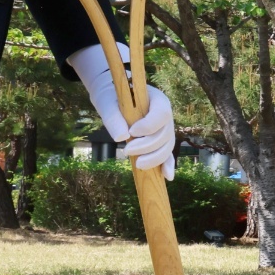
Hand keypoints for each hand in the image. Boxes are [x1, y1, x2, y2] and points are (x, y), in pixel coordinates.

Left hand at [68, 44, 176, 179]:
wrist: (114, 100)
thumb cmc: (111, 97)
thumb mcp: (107, 102)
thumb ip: (113, 117)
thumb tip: (121, 137)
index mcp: (157, 100)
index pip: (162, 114)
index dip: (150, 126)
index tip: (132, 133)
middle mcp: (166, 116)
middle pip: (165, 134)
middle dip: (148, 146)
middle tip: (127, 151)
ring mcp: (165, 129)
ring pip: (167, 146)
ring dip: (155, 158)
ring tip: (138, 164)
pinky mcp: (161, 142)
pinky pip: (168, 154)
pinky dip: (167, 165)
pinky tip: (167, 176)